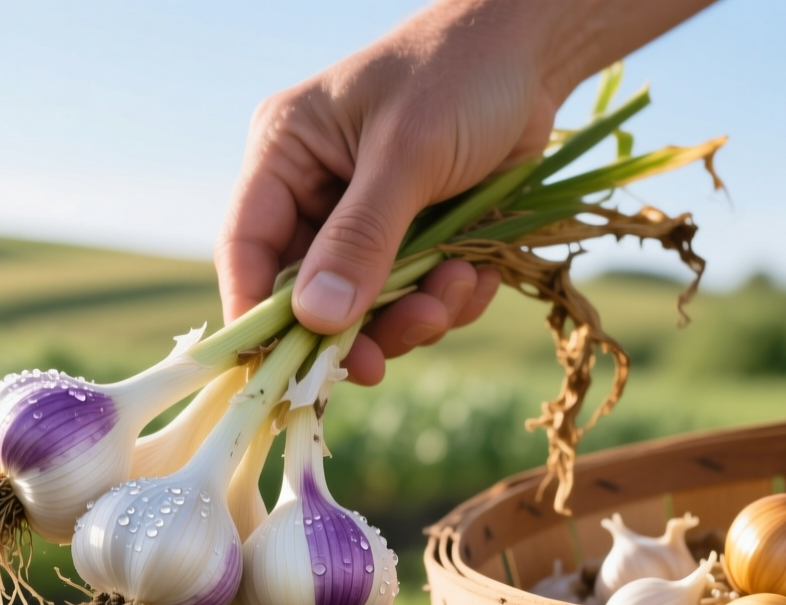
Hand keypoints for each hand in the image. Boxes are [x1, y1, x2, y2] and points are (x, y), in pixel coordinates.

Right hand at [216, 0, 712, 384]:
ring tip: (455, 292)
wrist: (538, 53)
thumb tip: (317, 320)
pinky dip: (448, 299)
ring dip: (411, 316)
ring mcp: (366, 219)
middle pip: (307, 294)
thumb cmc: (459, 75)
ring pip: (366, 306)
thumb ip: (362, 238)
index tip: (284, 371)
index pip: (247, 249)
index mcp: (285, 155)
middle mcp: (315, 191)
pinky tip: (477, 273)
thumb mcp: (408, 154)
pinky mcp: (416, 237)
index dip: (258, 316)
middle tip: (384, 361)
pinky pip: (416, 296)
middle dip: (354, 327)